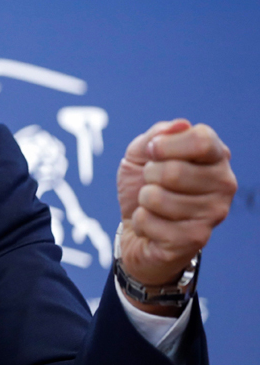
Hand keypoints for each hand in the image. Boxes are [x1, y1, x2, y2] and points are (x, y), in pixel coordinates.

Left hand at [117, 119, 236, 304]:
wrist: (139, 229)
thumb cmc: (144, 186)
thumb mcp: (141, 154)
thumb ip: (157, 135)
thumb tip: (180, 125)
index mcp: (215, 157)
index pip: (202, 140)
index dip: (165, 145)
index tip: (152, 152)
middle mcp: (224, 183)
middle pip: (174, 171)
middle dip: (148, 176)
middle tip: (151, 183)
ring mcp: (214, 213)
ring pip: (157, 198)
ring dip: (143, 200)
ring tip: (153, 205)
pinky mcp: (197, 239)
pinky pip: (149, 222)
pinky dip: (141, 222)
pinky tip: (153, 227)